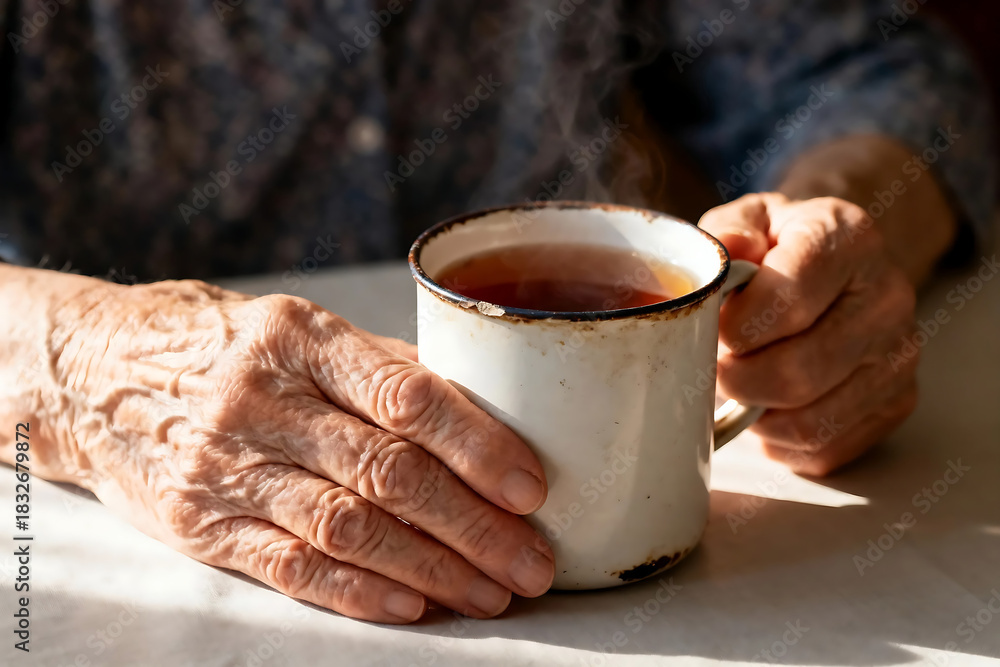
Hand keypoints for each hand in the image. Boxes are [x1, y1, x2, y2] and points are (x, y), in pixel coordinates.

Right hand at [51, 280, 553, 622]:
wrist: (97, 375)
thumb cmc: (225, 346)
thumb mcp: (300, 329)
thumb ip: (385, 369)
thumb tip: (482, 413)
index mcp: (300, 336)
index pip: (405, 396)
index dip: (478, 446)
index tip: (531, 488)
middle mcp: (261, 399)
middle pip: (387, 472)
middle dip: (472, 526)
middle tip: (531, 561)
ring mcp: (226, 465)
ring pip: (347, 528)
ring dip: (430, 569)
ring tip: (489, 592)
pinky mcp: (202, 522)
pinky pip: (290, 566)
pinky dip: (359, 592)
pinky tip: (411, 606)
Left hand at [700, 193, 918, 475]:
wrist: (831, 267)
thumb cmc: (777, 247)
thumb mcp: (747, 220)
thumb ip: (728, 231)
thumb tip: (727, 252)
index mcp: (849, 240)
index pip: (788, 300)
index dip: (735, 327)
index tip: (711, 328)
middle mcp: (888, 298)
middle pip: (797, 371)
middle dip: (736, 379)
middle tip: (712, 367)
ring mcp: (898, 356)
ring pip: (808, 420)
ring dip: (754, 414)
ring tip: (736, 385)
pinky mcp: (895, 403)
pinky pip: (822, 447)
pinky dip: (778, 439)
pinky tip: (766, 406)